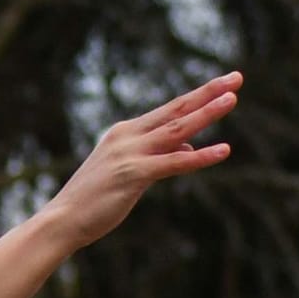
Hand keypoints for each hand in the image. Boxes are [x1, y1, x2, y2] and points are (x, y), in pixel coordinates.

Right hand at [46, 72, 240, 246]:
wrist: (62, 220)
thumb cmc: (93, 200)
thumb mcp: (128, 172)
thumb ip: (157, 156)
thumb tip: (188, 146)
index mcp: (125, 132)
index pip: (169, 109)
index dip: (197, 96)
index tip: (222, 84)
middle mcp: (128, 135)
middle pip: (176, 109)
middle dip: (208, 92)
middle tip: (236, 77)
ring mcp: (131, 153)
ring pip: (177, 129)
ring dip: (207, 113)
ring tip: (232, 100)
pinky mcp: (134, 175)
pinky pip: (175, 163)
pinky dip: (201, 156)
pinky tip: (223, 150)